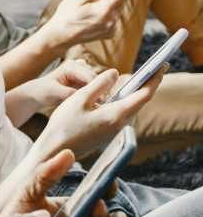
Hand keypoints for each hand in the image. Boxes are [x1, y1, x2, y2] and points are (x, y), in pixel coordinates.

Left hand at [16, 59, 96, 110]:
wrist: (37, 94)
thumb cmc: (42, 91)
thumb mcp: (54, 92)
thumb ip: (68, 93)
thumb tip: (83, 97)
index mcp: (71, 66)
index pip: (89, 76)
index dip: (97, 88)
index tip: (102, 101)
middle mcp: (79, 66)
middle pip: (96, 79)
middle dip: (100, 91)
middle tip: (104, 105)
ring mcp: (82, 74)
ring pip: (97, 84)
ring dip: (99, 94)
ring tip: (100, 106)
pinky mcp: (83, 82)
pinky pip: (94, 88)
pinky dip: (95, 96)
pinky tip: (96, 105)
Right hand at [36, 66, 163, 159]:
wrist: (53, 151)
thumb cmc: (63, 125)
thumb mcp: (79, 98)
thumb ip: (99, 84)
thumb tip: (115, 73)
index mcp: (116, 114)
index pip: (143, 94)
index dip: (154, 78)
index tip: (162, 66)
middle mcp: (120, 124)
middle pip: (139, 101)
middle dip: (148, 85)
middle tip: (155, 69)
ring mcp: (114, 131)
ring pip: (130, 108)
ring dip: (136, 93)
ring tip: (140, 80)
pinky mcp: (106, 134)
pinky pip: (121, 114)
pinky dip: (124, 102)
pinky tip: (119, 96)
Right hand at [42, 0, 126, 49]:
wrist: (60, 36)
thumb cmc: (65, 16)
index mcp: (104, 9)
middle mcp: (111, 19)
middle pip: (122, 0)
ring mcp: (111, 28)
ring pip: (119, 9)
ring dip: (112, 3)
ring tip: (95, 3)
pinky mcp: (109, 33)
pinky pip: (115, 18)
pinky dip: (109, 13)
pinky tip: (96, 14)